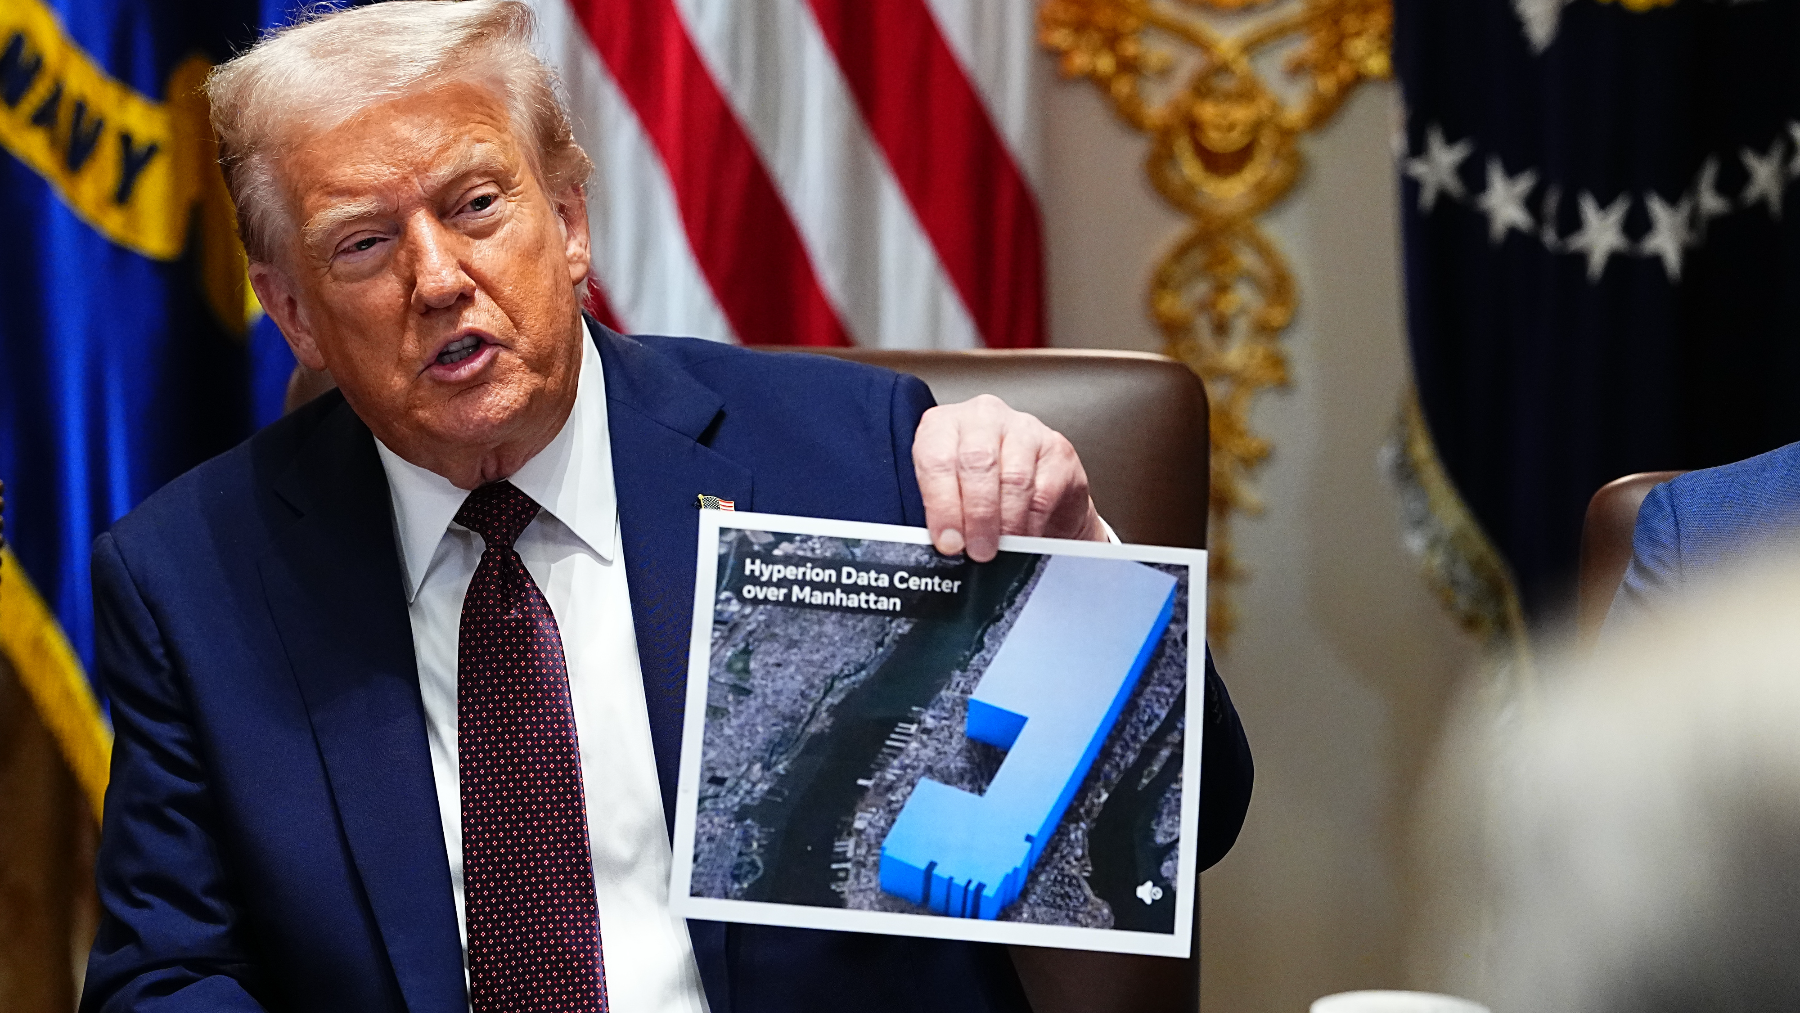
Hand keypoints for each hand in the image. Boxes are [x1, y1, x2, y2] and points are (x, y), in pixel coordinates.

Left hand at [913, 394, 1104, 561]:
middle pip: (977, 463)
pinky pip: (1044, 491)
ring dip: (1006, 523)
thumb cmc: (980, 490)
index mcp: (944, 425)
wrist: (1032, 487)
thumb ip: (942, 512)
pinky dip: (1032, 523)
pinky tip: (1025, 539)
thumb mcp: (950, 494)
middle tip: (979, 550)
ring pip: (1013, 478)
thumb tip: (945, 544)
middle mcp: (982, 417)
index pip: (936, 459)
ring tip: (1001, 549)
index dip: (942, 506)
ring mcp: (1023, 428)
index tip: (949, 542)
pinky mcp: (1057, 448)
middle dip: (977, 516)